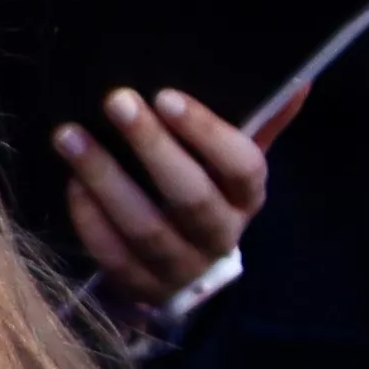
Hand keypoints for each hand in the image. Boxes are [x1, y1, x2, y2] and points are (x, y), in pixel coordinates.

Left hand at [56, 83, 280, 317]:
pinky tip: (73, 184)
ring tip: (69, 137)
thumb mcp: (236, 161)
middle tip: (116, 101)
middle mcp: (220, 237)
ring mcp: (182, 268)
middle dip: (152, 147)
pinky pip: (115, 257)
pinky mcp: (143, 288)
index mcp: (248, 198)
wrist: (191, 269)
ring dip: (105, 179)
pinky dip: (91, 220)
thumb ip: (262, 121)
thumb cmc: (211, 193)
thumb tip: (299, 80)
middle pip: (191, 197)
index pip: (242, 167)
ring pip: (146, 228)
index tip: (166, 96)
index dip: (207, 133)